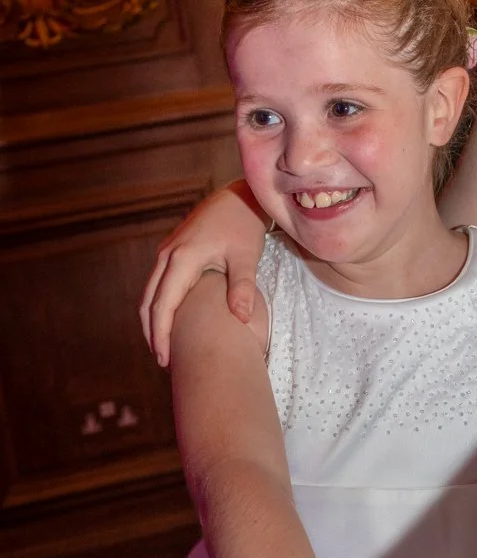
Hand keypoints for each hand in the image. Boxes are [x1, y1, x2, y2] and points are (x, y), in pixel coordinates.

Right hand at [139, 181, 267, 365]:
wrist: (239, 196)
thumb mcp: (247, 256)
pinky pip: (158, 283)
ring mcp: (167, 252)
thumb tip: (241, 318)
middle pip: (148, 301)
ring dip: (153, 319)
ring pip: (149, 292)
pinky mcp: (172, 251)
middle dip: (152, 332)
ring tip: (164, 346)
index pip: (163, 304)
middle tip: (163, 361)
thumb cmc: (244, 224)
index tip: (164, 359)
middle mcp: (167, 255)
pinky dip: (158, 305)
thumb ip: (243, 287)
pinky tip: (170, 320)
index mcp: (183, 258)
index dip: (161, 334)